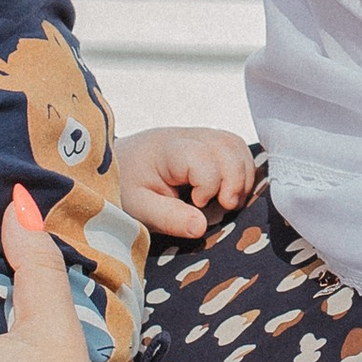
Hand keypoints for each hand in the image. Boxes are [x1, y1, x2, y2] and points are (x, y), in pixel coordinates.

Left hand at [118, 126, 257, 240]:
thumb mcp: (139, 208)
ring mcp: (200, 135)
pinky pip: (237, 149)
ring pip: (237, 146)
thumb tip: (201, 227)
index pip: (202, 158)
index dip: (208, 186)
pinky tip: (228, 192)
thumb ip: (169, 217)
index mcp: (167, 150)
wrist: (119, 165)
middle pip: (228, 146)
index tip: (196, 204)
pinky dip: (241, 172)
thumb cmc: (126, 186)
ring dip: (242, 177)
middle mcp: (188, 135)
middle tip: (223, 206)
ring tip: (227, 201)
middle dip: (234, 181)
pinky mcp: (209, 141)